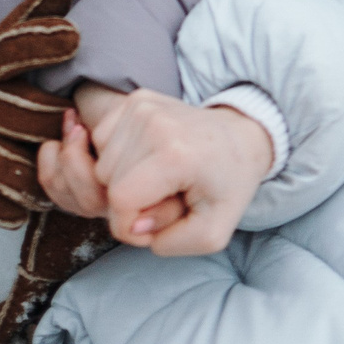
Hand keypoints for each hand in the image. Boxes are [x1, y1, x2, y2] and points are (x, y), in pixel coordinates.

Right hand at [82, 86, 271, 255]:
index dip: (129, 224)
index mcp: (175, 154)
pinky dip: (119, 158)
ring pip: (102, 162)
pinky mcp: (136, 99)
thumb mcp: (213, 233)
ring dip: (122, 180)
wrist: (240, 138)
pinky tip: (149, 159)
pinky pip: (102, 140)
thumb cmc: (227, 186)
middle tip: (164, 198)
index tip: (154, 225)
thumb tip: (135, 226)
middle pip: (106, 180)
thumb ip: (172, 243)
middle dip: (129, 202)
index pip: (121, 199)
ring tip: (159, 178)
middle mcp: (154, 122)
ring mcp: (142, 106)